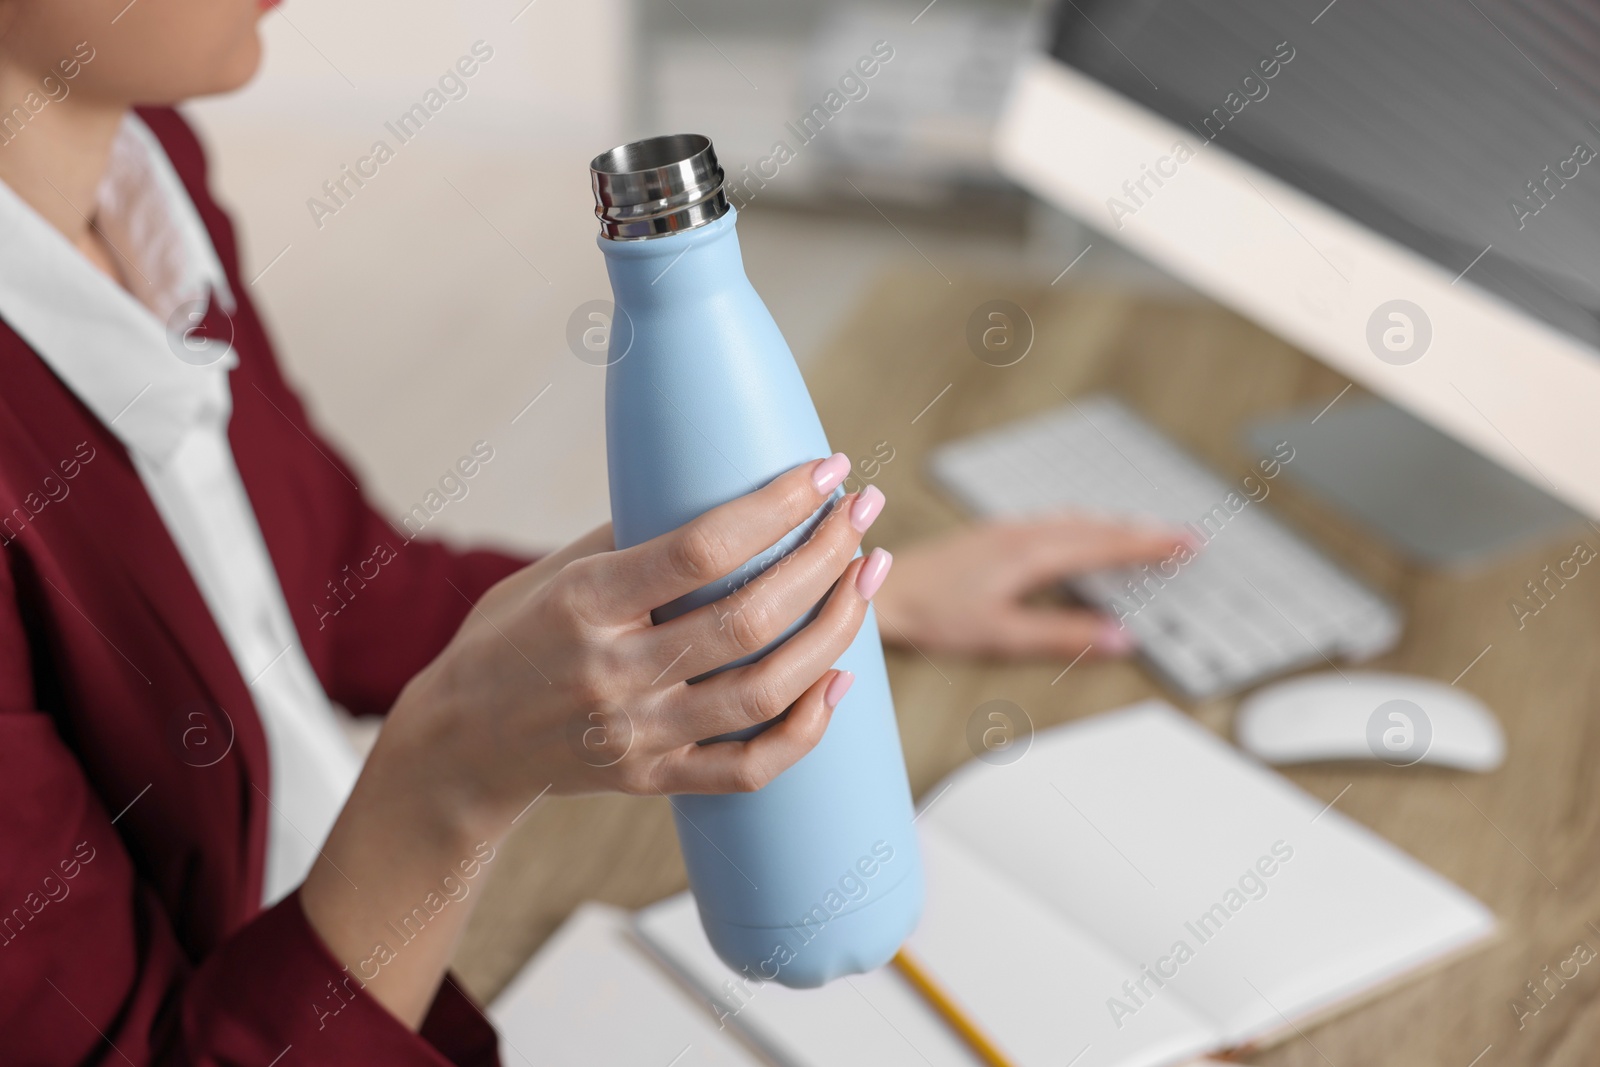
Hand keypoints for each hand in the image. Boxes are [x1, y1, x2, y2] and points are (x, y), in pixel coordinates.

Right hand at [301, 455, 889, 1026]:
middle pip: (750, 619)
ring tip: (869, 576)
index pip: (701, 549)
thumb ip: (634, 538)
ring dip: (835, 630)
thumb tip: (726, 492)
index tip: (828, 471)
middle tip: (865, 513)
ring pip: (766, 691)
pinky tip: (841, 678)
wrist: (459, 747)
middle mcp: (613, 672)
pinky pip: (750, 767)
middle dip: (825, 558)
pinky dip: (807, 728)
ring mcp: (638, 734)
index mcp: (584, 604)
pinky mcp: (654, 780)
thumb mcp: (550, 571)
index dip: (777, 506)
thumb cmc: (508, 639)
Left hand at [871, 517, 1190, 660]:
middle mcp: (1022, 534)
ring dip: (1112, 525)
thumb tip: (1120, 640)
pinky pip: (1052, 521)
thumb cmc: (931, 614)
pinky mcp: (990, 536)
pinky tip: (1078, 532)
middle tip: (1183, 537)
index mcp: (1033, 553)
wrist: (881, 590)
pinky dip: (1082, 525)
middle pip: (1096, 526)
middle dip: (1141, 531)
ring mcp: (1005, 531)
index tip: (1190, 543)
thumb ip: (1063, 635)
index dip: (1151, 544)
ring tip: (1143, 532)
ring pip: (1073, 520)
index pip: (1107, 544)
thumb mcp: (1003, 635)